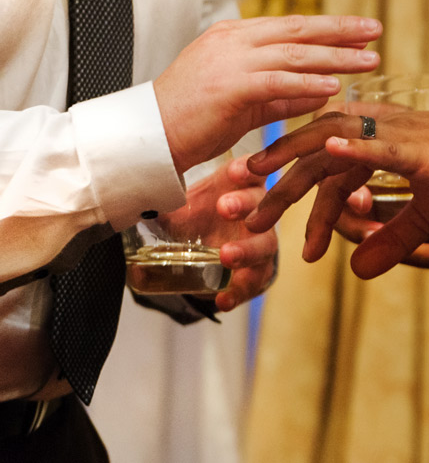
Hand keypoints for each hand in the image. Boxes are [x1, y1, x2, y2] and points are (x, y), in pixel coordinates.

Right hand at [154, 15, 381, 173]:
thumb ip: (281, 94)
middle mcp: (234, 41)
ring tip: (369, 59)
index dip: (328, 28)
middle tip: (376, 30)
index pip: (291, 28)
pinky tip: (335, 86)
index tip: (360, 31)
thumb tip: (320, 89)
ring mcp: (230, 60)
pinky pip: (278, 81)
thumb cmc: (193, 121)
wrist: (149, 137)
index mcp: (235, 38)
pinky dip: (308, 83)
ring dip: (336, 56)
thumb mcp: (244, 102)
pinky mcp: (230, 86)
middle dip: (341, 30)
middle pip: (299, 30)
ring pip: (294, 53)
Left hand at [159, 156, 276, 310]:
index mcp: (241, 186)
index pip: (250, 171)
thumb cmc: (198, 212)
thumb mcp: (181, 200)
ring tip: (227, 256)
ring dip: (247, 250)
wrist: (208, 239)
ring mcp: (261, 240)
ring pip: (264, 245)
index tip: (233, 171)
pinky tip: (222, 299)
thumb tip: (122, 197)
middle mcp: (257, 211)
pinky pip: (255, 281)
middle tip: (224, 207)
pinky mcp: (257, 269)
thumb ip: (162, 196)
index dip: (246, 170)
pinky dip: (240, 291)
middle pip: (261, 206)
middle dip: (245, 206)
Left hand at [245, 111, 428, 278]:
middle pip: (308, 150)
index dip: (281, 178)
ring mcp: (397, 136)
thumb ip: (389, 241)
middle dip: (267, 181)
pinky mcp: (421, 149)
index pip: (315, 156)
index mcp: (374, 139)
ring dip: (292, 179)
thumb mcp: (425, 216)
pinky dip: (351, 152)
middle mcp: (377, 131)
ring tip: (260, 210)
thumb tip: (357, 269)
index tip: (248, 201)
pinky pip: (379, 149)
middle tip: (231, 212)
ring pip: (330, 151)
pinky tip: (324, 155)